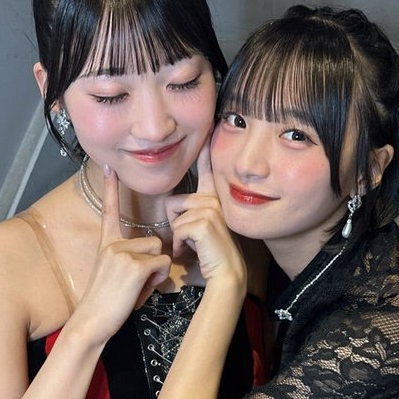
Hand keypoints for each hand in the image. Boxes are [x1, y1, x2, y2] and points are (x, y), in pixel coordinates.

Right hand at [70, 167, 171, 345]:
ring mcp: (122, 253)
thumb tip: (155, 259)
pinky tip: (140, 291)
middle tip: (135, 284)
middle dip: (152, 264)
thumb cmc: (106, 303)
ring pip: (159, 253)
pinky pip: (161, 265)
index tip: (109, 167)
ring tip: (137, 288)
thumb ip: (131, 260)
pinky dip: (157, 280)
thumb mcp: (116, 275)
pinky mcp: (133, 266)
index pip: (109, 210)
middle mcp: (113, 243)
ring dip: (155, 272)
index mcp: (107, 243)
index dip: (110, 188)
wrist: (91, 322)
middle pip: (152, 242)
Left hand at [165, 143, 245, 289]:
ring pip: (173, 218)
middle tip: (192, 240)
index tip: (211, 125)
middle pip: (173, 203)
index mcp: (212, 199)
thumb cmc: (210, 254)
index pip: (207, 170)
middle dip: (174, 224)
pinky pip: (177, 229)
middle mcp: (213, 200)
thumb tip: (174, 210)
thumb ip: (190, 215)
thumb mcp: (198, 229)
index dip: (206, 151)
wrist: (226, 273)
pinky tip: (192, 251)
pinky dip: (180, 245)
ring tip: (194, 246)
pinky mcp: (204, 221)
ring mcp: (210, 209)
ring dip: (177, 237)